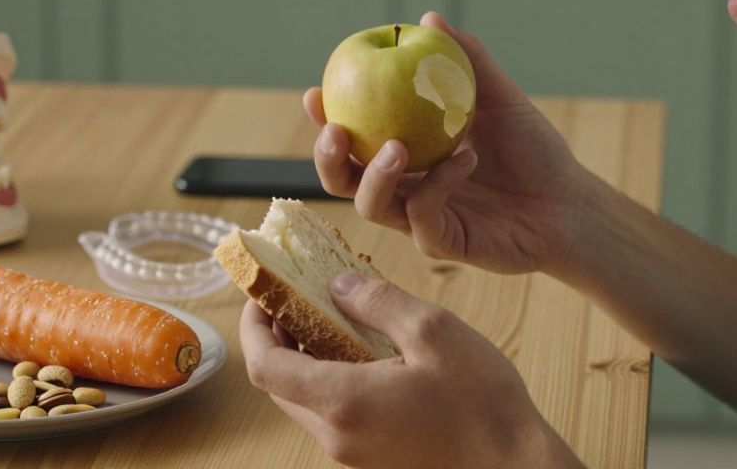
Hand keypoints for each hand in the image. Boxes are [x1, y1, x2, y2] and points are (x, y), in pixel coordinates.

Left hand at [240, 274, 579, 468]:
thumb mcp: (433, 332)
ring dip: (306, 358)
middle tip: (295, 296)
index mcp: (342, 402)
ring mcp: (355, 454)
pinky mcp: (374, 460)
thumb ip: (378, 302)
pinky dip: (333, 379)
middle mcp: (337, 436)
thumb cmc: (483, 405)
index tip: (261, 293)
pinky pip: (336, 416)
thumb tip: (338, 285)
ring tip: (333, 316)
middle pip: (280, 385)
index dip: (253, 326)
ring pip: (307, 401)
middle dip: (278, 338)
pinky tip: (366, 352)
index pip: (264, 366)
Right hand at [307, 12, 586, 275]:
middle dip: (328, 158)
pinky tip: (466, 159)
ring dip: (375, 175)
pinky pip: (423, 217)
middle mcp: (404, 189)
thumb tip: (429, 17)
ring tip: (399, 146)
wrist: (570, 201)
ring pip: (372, 206)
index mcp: (406, 155)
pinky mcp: (444, 243)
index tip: (315, 93)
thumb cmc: (534, 149)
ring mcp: (421, 219)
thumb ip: (467, 61)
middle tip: (335, 130)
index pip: (353, 140)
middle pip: (344, 181)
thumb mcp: (501, 97)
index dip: (325, 121)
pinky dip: (438, 184)